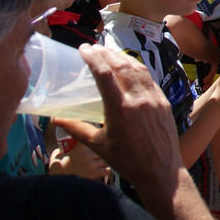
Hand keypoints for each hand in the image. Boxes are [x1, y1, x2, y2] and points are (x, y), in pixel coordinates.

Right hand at [48, 141, 110, 180]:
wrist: (58, 184)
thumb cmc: (57, 169)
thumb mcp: (58, 156)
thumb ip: (63, 148)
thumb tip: (66, 145)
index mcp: (80, 147)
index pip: (94, 139)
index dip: (98, 140)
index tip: (99, 140)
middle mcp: (87, 154)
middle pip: (103, 149)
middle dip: (103, 152)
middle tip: (102, 154)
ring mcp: (91, 164)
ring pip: (106, 159)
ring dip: (105, 161)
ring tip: (101, 162)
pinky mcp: (94, 173)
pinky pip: (107, 169)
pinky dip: (106, 170)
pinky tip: (102, 170)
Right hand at [55, 45, 181, 193]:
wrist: (161, 172)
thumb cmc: (128, 161)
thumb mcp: (98, 145)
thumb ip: (77, 128)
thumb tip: (55, 119)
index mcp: (120, 109)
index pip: (104, 74)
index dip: (93, 58)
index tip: (83, 49)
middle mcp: (139, 99)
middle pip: (121, 66)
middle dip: (106, 54)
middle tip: (93, 48)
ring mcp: (154, 99)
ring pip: (138, 69)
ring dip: (122, 58)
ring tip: (109, 53)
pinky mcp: (164, 102)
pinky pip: (149, 79)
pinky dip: (138, 69)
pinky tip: (130, 67)